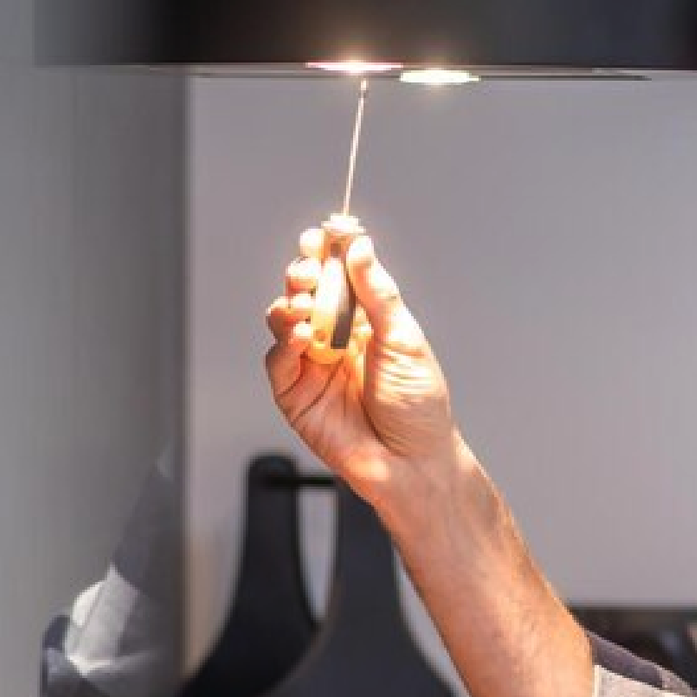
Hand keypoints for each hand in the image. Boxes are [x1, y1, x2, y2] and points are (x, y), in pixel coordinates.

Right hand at [264, 228, 457, 497]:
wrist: (412, 463)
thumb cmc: (418, 408)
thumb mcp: (404, 339)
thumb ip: (377, 293)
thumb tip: (361, 247)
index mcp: (365, 321)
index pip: (338, 275)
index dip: (327, 253)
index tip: (324, 233)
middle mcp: (334, 339)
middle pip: (304, 292)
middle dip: (302, 272)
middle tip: (310, 267)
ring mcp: (312, 365)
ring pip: (284, 321)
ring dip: (290, 304)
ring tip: (306, 302)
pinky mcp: (295, 395)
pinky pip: (278, 361)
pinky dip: (285, 344)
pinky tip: (302, 337)